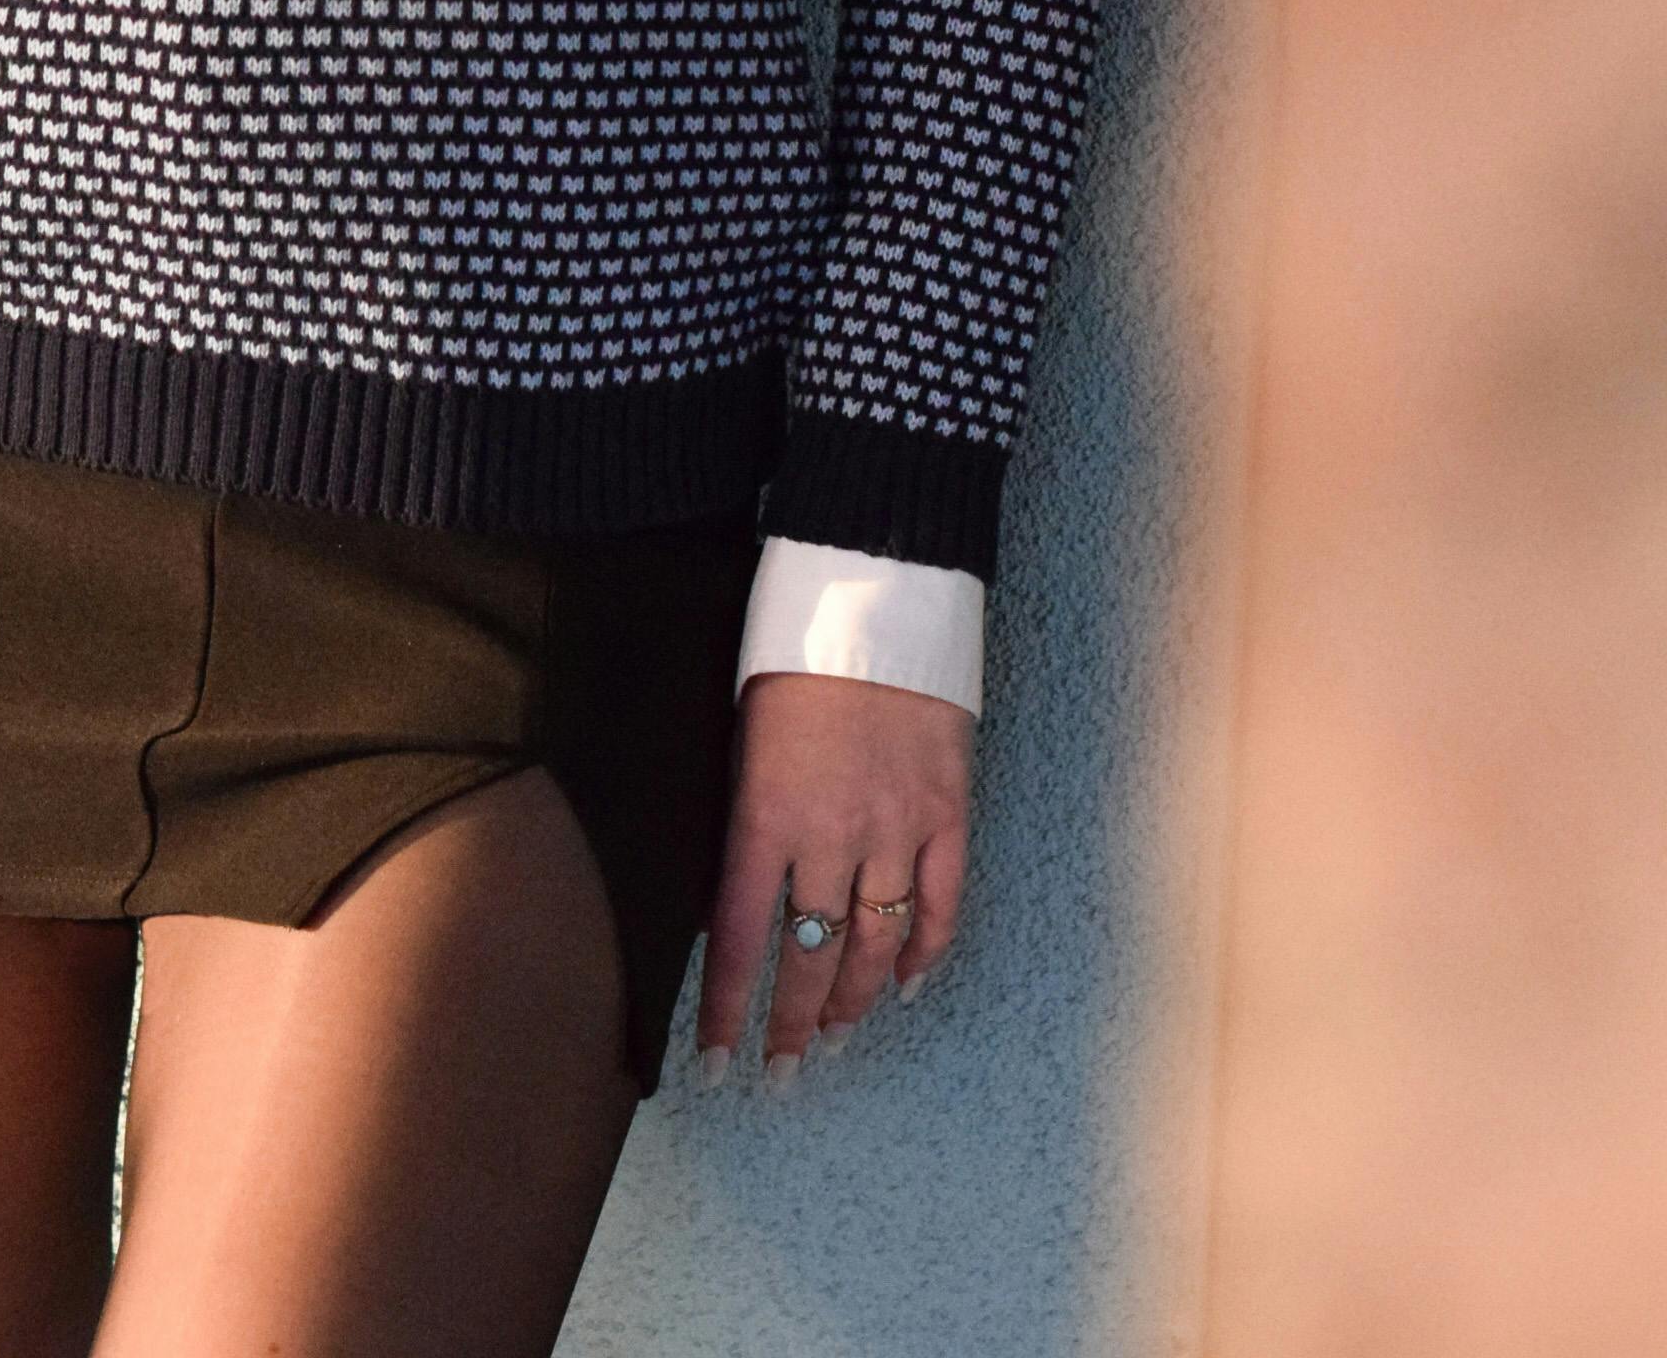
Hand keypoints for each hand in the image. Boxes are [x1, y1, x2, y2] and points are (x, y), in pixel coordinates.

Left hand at [692, 669, 971, 1087]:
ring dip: (852, 1001)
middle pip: (810, 958)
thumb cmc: (789, 653)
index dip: (730, 1010)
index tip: (719, 1063)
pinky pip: (940, 905)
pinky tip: (904, 983)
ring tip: (833, 1041)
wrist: (875, 592)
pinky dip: (924, 953)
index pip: (741, 939)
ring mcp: (897, 828)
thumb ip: (744, 815)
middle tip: (781, 1074)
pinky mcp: (947, 813)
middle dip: (791, 1025)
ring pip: (874, 945)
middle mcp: (831, 835)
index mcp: (765, 813)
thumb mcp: (738, 732)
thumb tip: (739, 887)